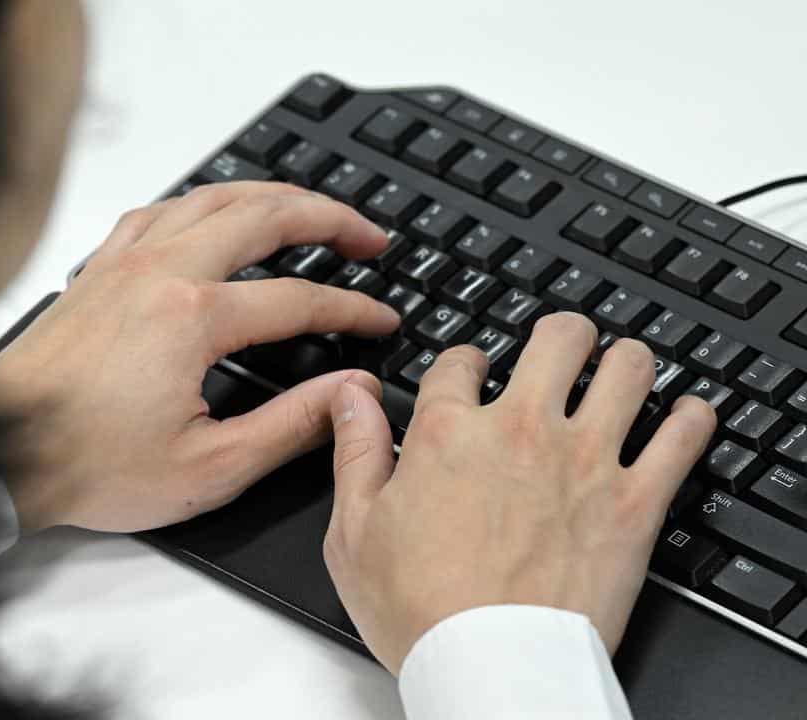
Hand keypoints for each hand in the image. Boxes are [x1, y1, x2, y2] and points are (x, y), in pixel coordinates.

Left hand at [0, 181, 400, 532]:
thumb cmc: (87, 464)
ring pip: (211, 197)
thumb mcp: (209, 467)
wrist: (0, 453)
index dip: (351, 309)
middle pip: (264, 216)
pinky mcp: (96, 271)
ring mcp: (123, 263)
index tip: (380, 321)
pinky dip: (201, 201)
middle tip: (369, 235)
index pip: (298, 298)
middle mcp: (160, 273)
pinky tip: (212, 213)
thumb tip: (347, 392)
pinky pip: (158, 210)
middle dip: (329, 217)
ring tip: (309, 208)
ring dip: (271, 194)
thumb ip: (290, 425)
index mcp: (193, 318)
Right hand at [322, 313, 716, 672]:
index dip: (464, 361)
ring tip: (619, 370)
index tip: (471, 373)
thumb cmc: (421, 611)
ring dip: (624, 361)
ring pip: (627, 368)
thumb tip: (349, 396)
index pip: (461, 360)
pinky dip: (691, 417)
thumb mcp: (354, 531)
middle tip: (561, 348)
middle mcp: (522, 431)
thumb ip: (354, 452)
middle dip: (561, 336)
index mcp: (449, 433)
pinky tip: (684, 416)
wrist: (493, 668)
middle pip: (559, 339)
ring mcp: (586, 461)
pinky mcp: (637, 502)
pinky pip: (685, 435)